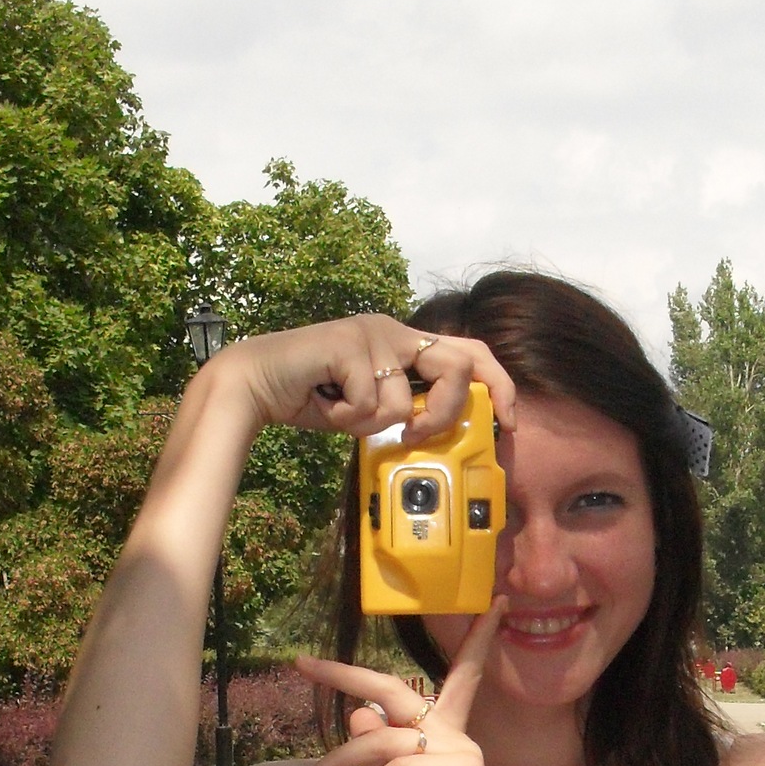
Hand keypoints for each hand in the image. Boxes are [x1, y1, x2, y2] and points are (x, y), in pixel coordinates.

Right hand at [217, 316, 515, 443]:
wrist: (257, 383)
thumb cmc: (314, 397)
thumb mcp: (373, 408)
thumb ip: (406, 410)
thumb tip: (439, 435)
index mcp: (405, 343)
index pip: (470, 352)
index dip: (498, 384)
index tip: (508, 420)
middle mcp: (394, 330)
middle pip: (457, 366)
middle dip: (444, 412)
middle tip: (417, 434)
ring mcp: (372, 332)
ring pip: (403, 399)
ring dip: (371, 423)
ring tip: (341, 411)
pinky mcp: (349, 344)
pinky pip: (370, 403)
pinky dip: (347, 419)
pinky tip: (325, 404)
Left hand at [293, 604, 520, 765]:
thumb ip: (378, 755)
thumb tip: (357, 713)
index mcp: (444, 735)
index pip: (461, 676)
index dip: (475, 641)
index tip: (492, 604)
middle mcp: (455, 734)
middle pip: (393, 688)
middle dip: (344, 674)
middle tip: (303, 663)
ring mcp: (461, 751)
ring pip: (381, 736)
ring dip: (338, 760)